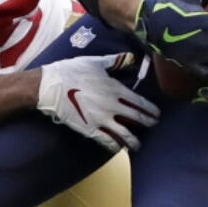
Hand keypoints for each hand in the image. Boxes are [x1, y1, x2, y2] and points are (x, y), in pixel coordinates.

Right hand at [37, 53, 159, 151]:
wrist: (50, 87)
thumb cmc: (72, 71)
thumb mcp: (96, 62)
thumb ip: (116, 62)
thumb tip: (131, 58)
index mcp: (115, 89)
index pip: (140, 102)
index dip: (151, 109)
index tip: (157, 113)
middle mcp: (112, 106)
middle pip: (136, 118)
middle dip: (148, 123)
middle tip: (154, 126)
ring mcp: (101, 119)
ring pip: (125, 134)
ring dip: (134, 141)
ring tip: (138, 145)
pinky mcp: (89, 129)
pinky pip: (107, 141)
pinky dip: (115, 146)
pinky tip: (118, 148)